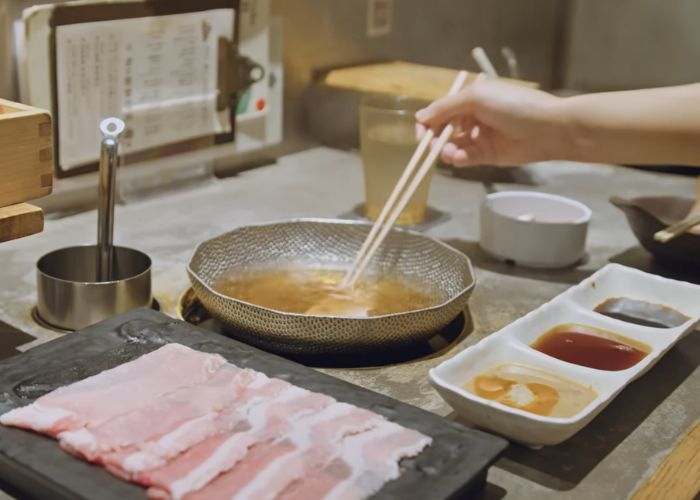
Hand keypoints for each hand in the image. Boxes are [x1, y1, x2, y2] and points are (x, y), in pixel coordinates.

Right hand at [415, 79, 562, 166]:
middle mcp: (474, 117)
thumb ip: (446, 107)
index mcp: (472, 99)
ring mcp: (480, 137)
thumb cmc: (512, 106)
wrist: (547, 128)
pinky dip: (458, 159)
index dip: (428, 122)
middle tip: (431, 146)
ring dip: (445, 150)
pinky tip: (458, 158)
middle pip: (444, 130)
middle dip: (435, 138)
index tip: (420, 134)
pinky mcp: (487, 155)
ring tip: (449, 153)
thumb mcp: (476, 98)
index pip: (441, 110)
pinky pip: (466, 158)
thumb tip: (419, 117)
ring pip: (453, 146)